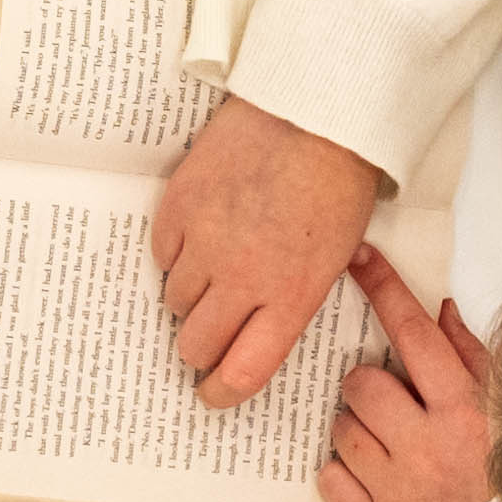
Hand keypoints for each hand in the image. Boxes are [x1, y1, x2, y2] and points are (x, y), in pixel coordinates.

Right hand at [153, 91, 387, 408]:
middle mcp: (243, 278)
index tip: (212, 393)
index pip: (241, 373)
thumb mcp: (335, 256)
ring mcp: (206, 240)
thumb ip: (294, 299)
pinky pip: (161, 252)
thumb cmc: (339, 179)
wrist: (319, 109)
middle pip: (196, 344)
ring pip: (175, 300)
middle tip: (204, 337)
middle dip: (198, 349)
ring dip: (189, 296)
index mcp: (291, 297)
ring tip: (209, 272)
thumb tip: (259, 329)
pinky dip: (175, 251)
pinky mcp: (180, 204)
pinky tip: (198, 234)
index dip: (220, 393)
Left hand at [315, 254, 498, 501]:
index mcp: (464, 410)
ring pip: (341, 428)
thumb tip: (440, 310)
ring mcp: (395, 486)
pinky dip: (342, 474)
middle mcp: (426, 444)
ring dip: (356, 430)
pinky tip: (372, 476)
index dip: (384, 289)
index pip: (414, 335)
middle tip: (390, 403)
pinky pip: (330, 478)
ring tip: (388, 445)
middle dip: (369, 386)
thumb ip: (473, 358)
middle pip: (362, 383)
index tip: (358, 258)